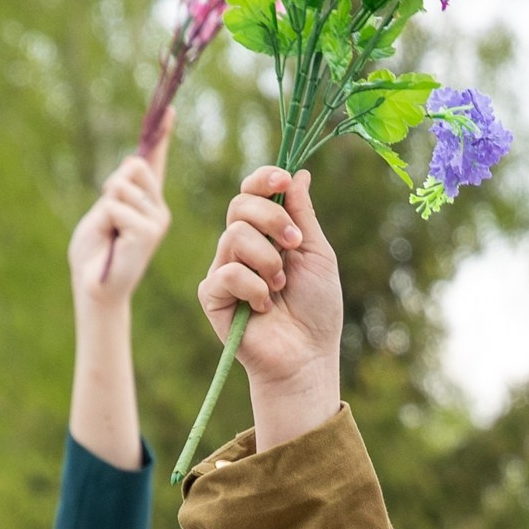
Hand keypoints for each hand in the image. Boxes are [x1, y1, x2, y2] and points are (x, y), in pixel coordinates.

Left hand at [70, 143, 171, 309]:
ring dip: (106, 207)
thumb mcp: (103, 210)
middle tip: (109, 219)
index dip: (162, 136)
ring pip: (120, 185)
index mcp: (146, 202)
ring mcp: (157, 220)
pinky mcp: (149, 231)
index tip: (169, 110)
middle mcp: (158, 209)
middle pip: (133, 166)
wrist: (95, 288)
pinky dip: (107, 221)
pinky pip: (116, 206)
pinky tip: (114, 242)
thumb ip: (117, 187)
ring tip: (110, 234)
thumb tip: (133, 161)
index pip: (154, 162)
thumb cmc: (95, 253)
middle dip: (112, 185)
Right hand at [199, 166, 344, 441]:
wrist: (308, 356)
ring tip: (281, 286)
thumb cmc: (317, 310)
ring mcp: (223, 269)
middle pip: (240, 205)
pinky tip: (264, 308)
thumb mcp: (317, 254)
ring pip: (234, 236)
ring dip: (268, 261)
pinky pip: (228, 273)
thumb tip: (299, 173)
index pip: (251, 191)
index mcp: (265, 233)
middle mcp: (240, 247)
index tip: (284, 181)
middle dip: (273, 220)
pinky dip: (254, 289)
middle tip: (294, 245)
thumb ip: (303, 215)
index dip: (264, 180)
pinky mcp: (212, 295)